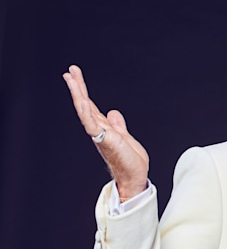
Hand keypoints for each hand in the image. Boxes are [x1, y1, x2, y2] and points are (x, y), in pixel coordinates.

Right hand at [63, 65, 148, 198]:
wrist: (134, 177)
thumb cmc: (130, 161)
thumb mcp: (125, 136)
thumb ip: (118, 124)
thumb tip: (112, 112)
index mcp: (103, 127)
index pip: (90, 105)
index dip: (82, 91)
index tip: (75, 75)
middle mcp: (98, 129)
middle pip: (85, 104)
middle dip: (78, 87)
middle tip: (70, 71)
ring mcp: (100, 134)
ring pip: (85, 111)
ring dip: (78, 95)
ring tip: (71, 79)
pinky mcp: (105, 140)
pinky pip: (92, 125)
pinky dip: (86, 113)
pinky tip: (82, 101)